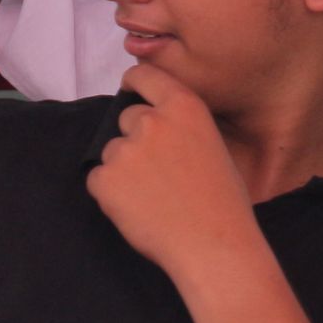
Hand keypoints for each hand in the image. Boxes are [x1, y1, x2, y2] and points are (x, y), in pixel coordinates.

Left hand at [85, 64, 259, 282]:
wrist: (214, 246)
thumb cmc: (223, 204)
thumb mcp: (213, 146)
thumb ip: (182, 129)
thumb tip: (158, 129)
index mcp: (183, 107)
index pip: (145, 76)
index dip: (134, 83)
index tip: (129, 89)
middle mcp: (151, 121)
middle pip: (126, 118)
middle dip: (135, 139)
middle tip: (157, 172)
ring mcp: (125, 150)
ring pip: (112, 152)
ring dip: (124, 170)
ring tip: (153, 199)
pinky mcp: (105, 179)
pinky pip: (98, 180)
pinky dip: (112, 196)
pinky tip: (139, 212)